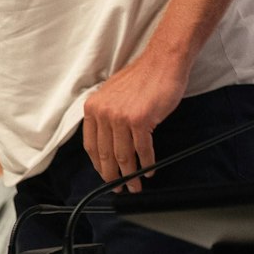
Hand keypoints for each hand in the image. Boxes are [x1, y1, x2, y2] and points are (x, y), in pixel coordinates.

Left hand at [81, 51, 187, 193]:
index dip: (98, 164)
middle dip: (112, 176)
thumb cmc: (141, 79)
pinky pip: (143, 149)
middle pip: (105, 154)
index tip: (104, 176)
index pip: (91, 145)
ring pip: (123, 155)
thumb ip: (106, 116)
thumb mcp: (113, 96)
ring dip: (130, 175)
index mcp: (93, 107)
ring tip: (135, 186)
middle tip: (119, 189)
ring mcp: (120, 116)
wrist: (162, 63)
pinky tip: (150, 172)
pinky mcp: (140, 120)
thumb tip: (108, 143)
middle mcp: (103, 112)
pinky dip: (147, 164)